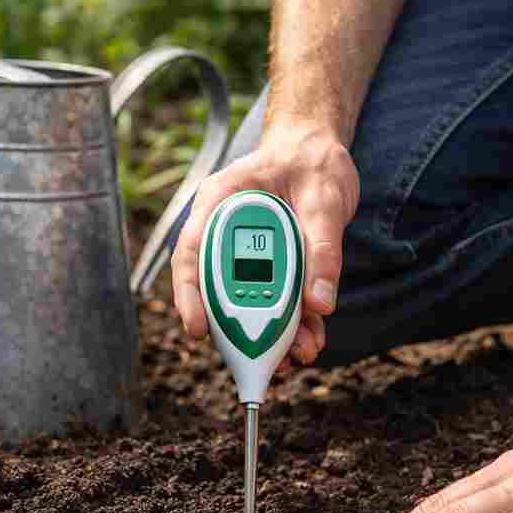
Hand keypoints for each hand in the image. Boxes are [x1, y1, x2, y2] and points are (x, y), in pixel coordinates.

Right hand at [171, 121, 359, 367]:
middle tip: (256, 360)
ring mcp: (244, 249)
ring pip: (245, 299)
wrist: (320, 151)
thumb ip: (323, 250)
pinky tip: (308, 339)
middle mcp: (225, 229)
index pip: (191, 252)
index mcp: (220, 201)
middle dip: (236, 329)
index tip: (199, 329)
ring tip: (294, 356)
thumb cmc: (312, 161)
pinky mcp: (269, 264)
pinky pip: (272, 298)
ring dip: (268, 332)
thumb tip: (321, 304)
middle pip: (217, 287)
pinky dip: (289, 322)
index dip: (189, 295)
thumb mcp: (324, 199)